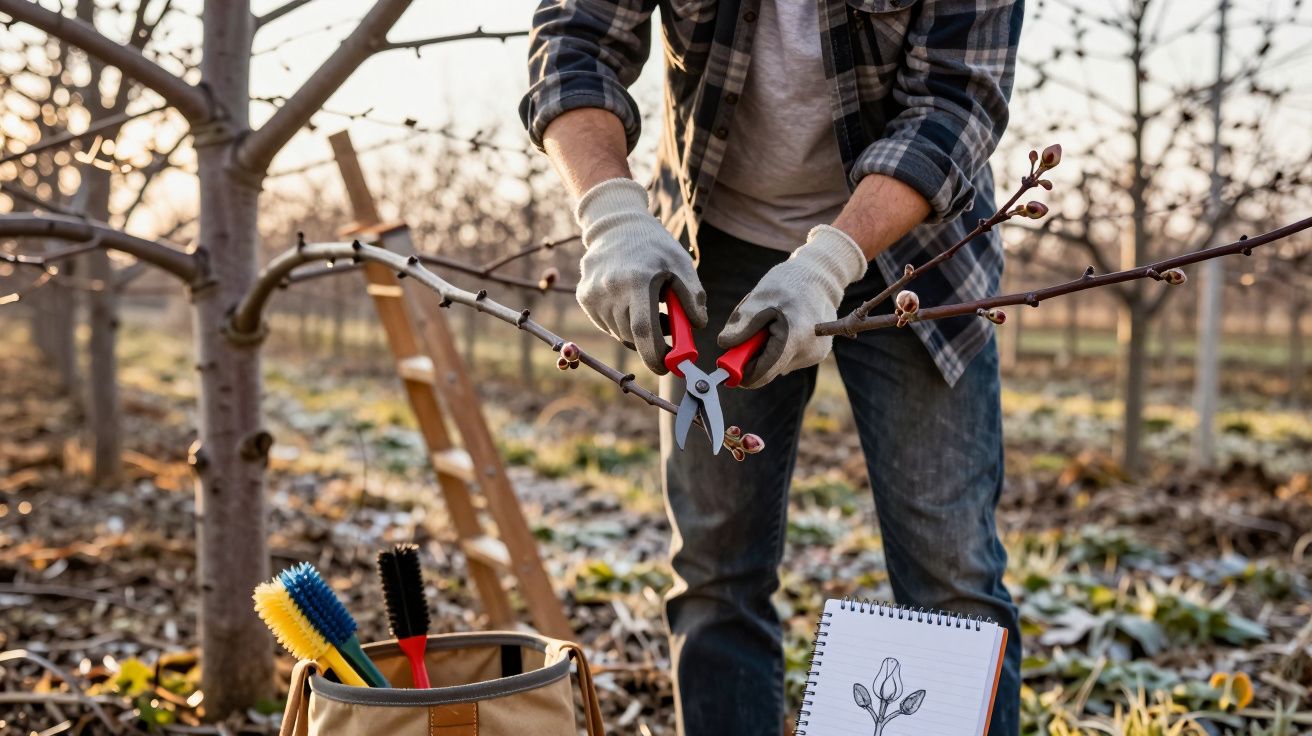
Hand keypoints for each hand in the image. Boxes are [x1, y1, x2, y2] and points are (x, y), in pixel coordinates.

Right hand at [575, 178, 707, 374]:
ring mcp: (593, 295)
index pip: (642, 332)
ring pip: (619, 332)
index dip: (655, 355)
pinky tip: (631, 300)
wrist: (615, 224)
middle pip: (632, 336)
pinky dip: (623, 321)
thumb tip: (698, 326)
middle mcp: (609, 290)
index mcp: (636, 281)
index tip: (668, 365)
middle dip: (652, 342)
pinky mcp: (585, 297)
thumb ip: (693, 296)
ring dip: (638, 330)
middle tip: (669, 327)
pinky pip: (608, 323)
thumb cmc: (653, 245)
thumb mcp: (681, 264)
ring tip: (651, 305)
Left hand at [717, 225, 867, 387]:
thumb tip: (724, 346)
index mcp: (794, 339)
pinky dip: (778, 348)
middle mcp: (809, 352)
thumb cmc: (788, 284)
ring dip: (765, 350)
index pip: (762, 373)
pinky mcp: (817, 353)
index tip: (726, 366)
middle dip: (752, 356)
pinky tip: (782, 327)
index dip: (741, 373)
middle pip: (769, 370)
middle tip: (747, 334)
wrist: (820, 277)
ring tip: (770, 324)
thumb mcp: (759, 299)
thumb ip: (742, 326)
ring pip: (777, 365)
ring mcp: (815, 354)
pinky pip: (788, 358)